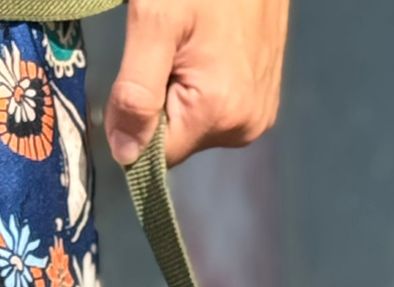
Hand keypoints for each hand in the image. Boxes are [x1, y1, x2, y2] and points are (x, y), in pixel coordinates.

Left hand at [106, 0, 290, 167]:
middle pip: (179, 140)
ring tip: (190, 47)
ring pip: (196, 126)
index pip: (158, 154)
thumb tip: (125, 156)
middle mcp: (244, 127)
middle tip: (166, 50)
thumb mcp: (154, 22)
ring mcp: (259, 117)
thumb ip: (136, 92)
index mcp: (217, 113)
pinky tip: (207, 52)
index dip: (134, 123)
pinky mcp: (265, 104)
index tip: (134, 75)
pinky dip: (202, 89)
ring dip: (180, 94)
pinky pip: (218, 113)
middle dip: (160, 103)